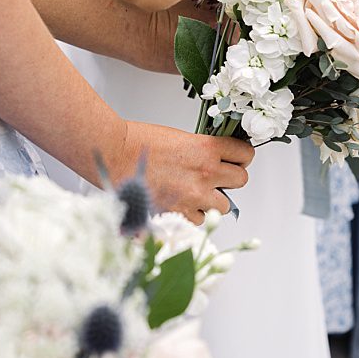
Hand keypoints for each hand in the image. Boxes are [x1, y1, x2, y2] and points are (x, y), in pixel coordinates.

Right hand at [115, 121, 253, 222]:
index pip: (245, 155)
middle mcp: (206, 172)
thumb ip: (202, 151)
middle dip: (229, 179)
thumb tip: (214, 162)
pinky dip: (192, 214)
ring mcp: (194, 195)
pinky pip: (199, 219)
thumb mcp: (179, 137)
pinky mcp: (179, 211)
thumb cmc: (138, 142)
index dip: (240, 157)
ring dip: (212, 200)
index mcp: (207, 148)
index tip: (234, 159)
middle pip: (241, 181)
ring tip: (195, 193)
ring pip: (223, 205)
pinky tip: (180, 203)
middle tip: (215, 177)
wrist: (113, 153)